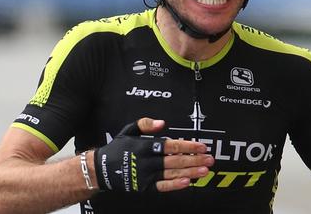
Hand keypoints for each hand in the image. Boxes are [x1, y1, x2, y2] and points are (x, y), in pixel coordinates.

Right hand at [93, 118, 213, 192]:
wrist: (101, 169)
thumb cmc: (117, 148)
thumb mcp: (128, 130)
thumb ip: (146, 124)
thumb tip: (162, 123)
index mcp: (145, 146)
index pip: (171, 146)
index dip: (188, 146)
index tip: (201, 147)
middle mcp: (147, 161)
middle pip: (175, 160)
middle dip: (194, 160)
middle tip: (209, 160)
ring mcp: (146, 175)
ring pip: (172, 173)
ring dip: (190, 172)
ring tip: (204, 171)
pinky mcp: (144, 187)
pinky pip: (162, 186)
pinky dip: (175, 185)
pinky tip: (187, 182)